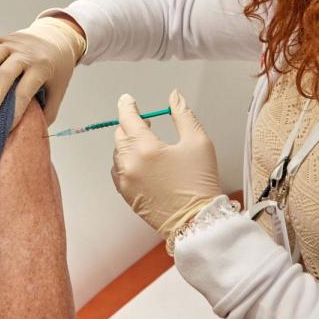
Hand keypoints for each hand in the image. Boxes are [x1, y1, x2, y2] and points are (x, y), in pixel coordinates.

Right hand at [0, 15, 85, 128]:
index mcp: (43, 67)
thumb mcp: (59, 90)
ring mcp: (13, 43)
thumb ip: (47, 111)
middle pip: (6, 73)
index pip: (25, 91)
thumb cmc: (56, 69)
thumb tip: (30, 132)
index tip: (7, 128)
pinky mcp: (3, 37)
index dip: (15, 110)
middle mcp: (27, 53)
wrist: (58, 38)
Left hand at [112, 89, 222, 239]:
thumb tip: (174, 96)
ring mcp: (125, 181)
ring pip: (118, 152)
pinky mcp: (126, 195)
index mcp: (146, 148)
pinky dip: (125, 162)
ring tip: (148, 145)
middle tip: (147, 122)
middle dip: (131, 124)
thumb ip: (183, 114)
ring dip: (128, 143)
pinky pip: (117, 171)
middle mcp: (130, 164)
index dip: (127, 105)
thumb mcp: (198, 142)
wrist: (197, 222)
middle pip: (120, 134)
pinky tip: (141, 163)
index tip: (128, 99)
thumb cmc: (200, 183)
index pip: (128, 118)